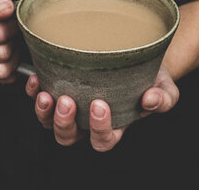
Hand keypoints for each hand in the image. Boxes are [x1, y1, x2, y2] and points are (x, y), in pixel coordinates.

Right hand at [0, 0, 19, 83]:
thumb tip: (4, 11)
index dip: (13, 26)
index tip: (10, 18)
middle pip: (3, 53)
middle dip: (14, 40)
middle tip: (10, 29)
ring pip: (4, 70)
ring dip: (14, 55)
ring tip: (9, 40)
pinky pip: (3, 79)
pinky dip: (11, 67)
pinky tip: (6, 52)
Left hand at [25, 64, 178, 151]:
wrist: (135, 58)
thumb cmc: (149, 77)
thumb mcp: (164, 87)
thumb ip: (163, 99)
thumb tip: (151, 100)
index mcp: (112, 126)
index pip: (102, 140)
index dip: (98, 129)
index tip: (100, 105)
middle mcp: (88, 121)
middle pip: (69, 137)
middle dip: (64, 123)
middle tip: (67, 102)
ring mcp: (72, 107)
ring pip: (49, 123)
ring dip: (44, 113)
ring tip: (46, 94)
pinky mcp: (60, 89)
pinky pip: (40, 99)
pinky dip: (34, 92)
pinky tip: (36, 79)